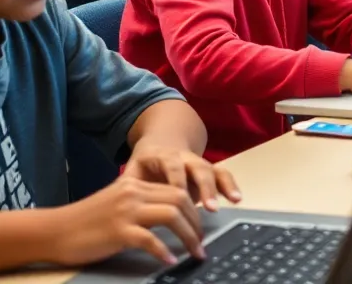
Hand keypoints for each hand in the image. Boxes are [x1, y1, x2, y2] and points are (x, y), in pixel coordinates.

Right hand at [49, 175, 208, 267]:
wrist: (54, 230)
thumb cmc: (84, 222)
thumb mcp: (116, 204)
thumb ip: (140, 205)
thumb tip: (168, 218)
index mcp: (134, 184)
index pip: (176, 190)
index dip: (194, 209)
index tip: (200, 227)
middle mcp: (132, 193)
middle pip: (180, 200)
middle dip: (197, 223)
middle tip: (202, 242)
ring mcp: (125, 211)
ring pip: (172, 216)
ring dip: (189, 236)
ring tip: (195, 252)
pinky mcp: (117, 231)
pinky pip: (150, 240)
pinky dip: (164, 251)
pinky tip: (170, 261)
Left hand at [123, 140, 240, 213]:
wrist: (162, 143)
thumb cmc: (145, 166)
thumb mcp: (132, 173)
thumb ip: (128, 186)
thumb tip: (114, 205)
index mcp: (163, 156)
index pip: (172, 166)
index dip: (178, 181)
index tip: (180, 199)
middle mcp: (184, 157)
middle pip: (198, 167)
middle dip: (205, 187)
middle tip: (210, 207)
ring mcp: (198, 163)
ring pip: (212, 170)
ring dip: (221, 187)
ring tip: (233, 201)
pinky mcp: (208, 171)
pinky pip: (222, 174)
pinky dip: (230, 185)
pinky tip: (237, 198)